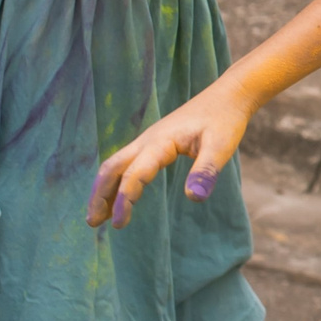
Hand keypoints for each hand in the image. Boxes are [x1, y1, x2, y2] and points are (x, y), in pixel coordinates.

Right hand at [88, 85, 253, 228]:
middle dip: (99, 194)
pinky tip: (121, 194)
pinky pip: (127, 162)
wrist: (228, 95)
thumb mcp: (221, 146)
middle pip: (112, 167)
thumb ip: (206, 171)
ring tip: (97, 217)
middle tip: (92, 223)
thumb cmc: (225, 120)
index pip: (134, 175)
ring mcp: (149, 140)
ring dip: (104, 188)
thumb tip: (194, 198)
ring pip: (116, 164)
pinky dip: (117, 180)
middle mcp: (148, 140)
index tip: (118, 225)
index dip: (123, 200)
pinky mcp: (155, 143)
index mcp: (160, 142)